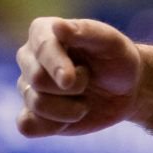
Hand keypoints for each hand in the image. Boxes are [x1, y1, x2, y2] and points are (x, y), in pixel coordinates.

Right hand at [16, 17, 142, 136]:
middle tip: (89, 79)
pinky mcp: (31, 114)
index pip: (41, 48)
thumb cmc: (118, 59)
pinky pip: (27, 126)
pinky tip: (70, 117)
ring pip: (36, 104)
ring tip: (86, 100)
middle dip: (72, 86)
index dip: (57, 65)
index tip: (70, 79)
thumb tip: (56, 26)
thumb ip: (85, 31)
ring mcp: (28, 87)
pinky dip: (53, 125)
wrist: (125, 90)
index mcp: (44, 31)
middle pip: (37, 79)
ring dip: (70, 108)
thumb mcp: (111, 42)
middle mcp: (29, 58)